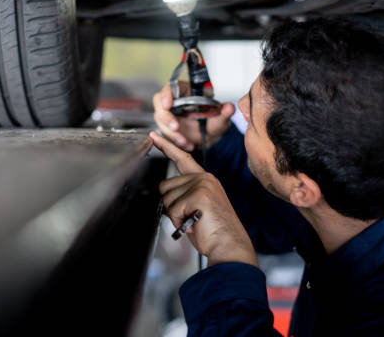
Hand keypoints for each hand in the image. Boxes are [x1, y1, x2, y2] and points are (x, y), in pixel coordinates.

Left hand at [150, 131, 257, 267]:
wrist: (229, 246)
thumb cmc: (213, 232)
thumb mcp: (195, 208)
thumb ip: (182, 195)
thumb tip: (163, 195)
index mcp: (204, 179)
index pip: (182, 158)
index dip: (166, 147)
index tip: (153, 136)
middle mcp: (204, 178)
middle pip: (164, 186)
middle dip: (169, 206)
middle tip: (188, 218)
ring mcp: (202, 184)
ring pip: (166, 198)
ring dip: (175, 215)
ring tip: (194, 221)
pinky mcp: (199, 195)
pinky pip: (173, 209)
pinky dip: (179, 221)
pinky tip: (195, 224)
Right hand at [152, 81, 234, 150]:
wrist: (211, 138)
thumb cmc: (213, 121)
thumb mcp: (221, 117)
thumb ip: (224, 113)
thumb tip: (229, 108)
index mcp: (186, 91)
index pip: (171, 87)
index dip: (166, 94)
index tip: (167, 104)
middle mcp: (174, 102)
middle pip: (160, 105)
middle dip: (166, 118)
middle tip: (176, 127)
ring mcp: (169, 116)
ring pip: (161, 122)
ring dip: (171, 133)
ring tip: (185, 142)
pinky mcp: (167, 129)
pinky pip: (164, 134)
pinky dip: (173, 141)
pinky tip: (186, 145)